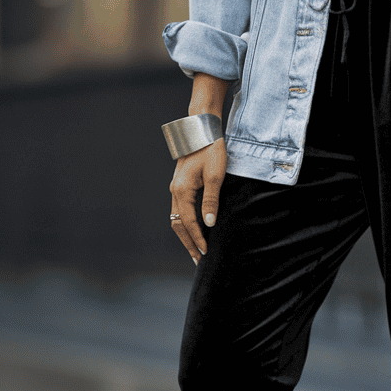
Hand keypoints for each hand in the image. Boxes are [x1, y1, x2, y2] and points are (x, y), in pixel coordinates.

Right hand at [170, 138, 226, 265]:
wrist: (202, 131)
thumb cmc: (211, 150)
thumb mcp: (216, 175)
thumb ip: (212, 200)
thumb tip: (209, 223)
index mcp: (182, 190)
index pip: (189, 222)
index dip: (197, 239)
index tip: (205, 253)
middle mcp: (175, 191)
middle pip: (178, 224)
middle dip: (188, 243)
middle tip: (198, 260)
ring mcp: (176, 188)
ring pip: (177, 218)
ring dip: (186, 235)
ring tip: (195, 250)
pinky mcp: (181, 185)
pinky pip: (180, 210)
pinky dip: (185, 224)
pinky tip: (195, 230)